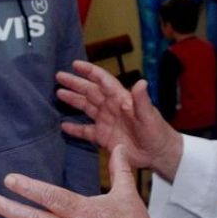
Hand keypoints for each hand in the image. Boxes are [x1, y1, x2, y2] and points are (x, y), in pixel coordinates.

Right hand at [57, 60, 182, 180]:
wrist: (157, 153)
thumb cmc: (157, 132)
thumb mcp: (149, 115)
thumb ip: (142, 100)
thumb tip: (141, 82)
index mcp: (120, 99)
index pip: (102, 81)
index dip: (89, 72)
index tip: (76, 64)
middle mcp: (111, 107)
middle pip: (90, 91)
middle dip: (75, 83)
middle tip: (59, 76)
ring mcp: (106, 121)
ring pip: (86, 107)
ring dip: (73, 100)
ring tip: (59, 93)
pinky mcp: (103, 137)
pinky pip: (85, 131)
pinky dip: (75, 129)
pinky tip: (63, 126)